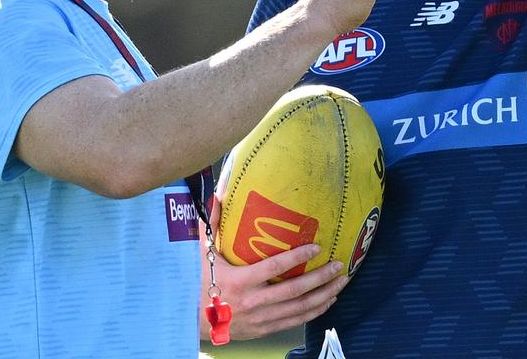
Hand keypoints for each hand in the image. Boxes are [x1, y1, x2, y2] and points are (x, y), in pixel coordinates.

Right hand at [198, 234, 347, 340]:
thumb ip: (211, 224)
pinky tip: (326, 303)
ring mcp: (259, 319)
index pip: (275, 268)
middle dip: (320, 278)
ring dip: (323, 296)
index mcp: (239, 281)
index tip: (316, 247)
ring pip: (298, 310)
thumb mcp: (200, 253)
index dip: (298, 257)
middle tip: (338, 266)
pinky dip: (313, 313)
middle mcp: (252, 302)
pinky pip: (293, 322)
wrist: (187, 320)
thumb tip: (218, 195)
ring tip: (340, 283)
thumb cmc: (194, 284)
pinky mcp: (262, 330)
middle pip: (294, 291)